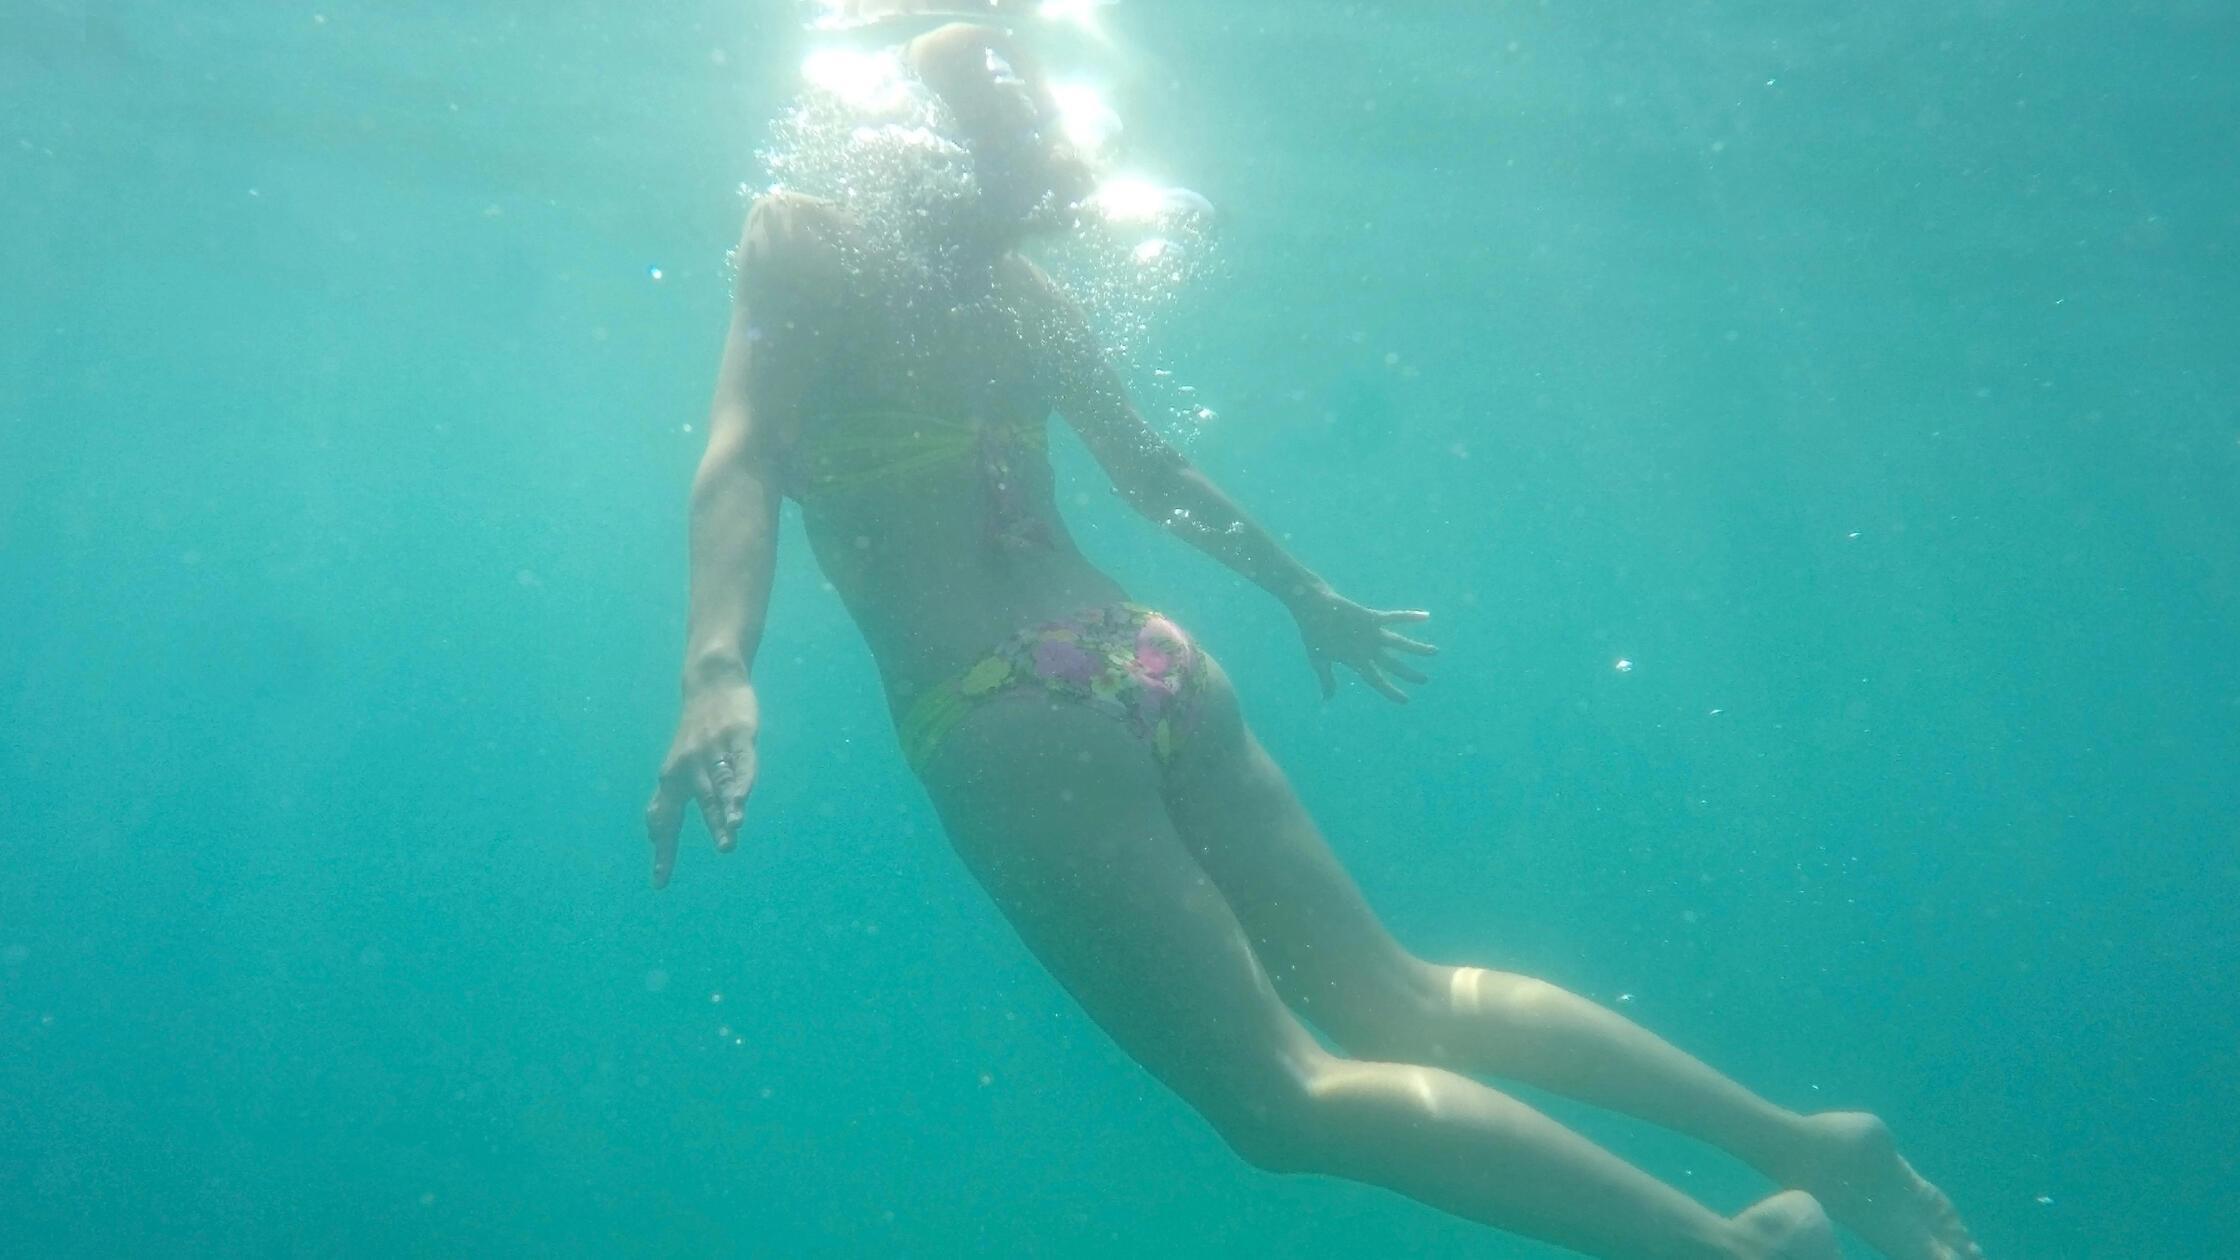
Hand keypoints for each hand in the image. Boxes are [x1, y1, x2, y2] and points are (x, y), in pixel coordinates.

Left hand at [644, 682, 760, 888]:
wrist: (710, 682)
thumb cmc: (694, 733)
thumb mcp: (676, 767)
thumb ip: (668, 798)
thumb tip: (652, 831)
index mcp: (672, 777)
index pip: (666, 820)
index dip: (664, 852)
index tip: (660, 884)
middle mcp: (689, 766)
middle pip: (699, 804)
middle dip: (710, 827)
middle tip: (722, 851)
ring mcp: (714, 750)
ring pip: (721, 785)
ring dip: (726, 809)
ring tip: (733, 832)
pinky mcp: (738, 736)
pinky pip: (742, 763)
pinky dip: (741, 782)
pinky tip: (743, 799)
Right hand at [1289, 586, 1435, 702]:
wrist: (1312, 608)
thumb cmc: (1314, 634)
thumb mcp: (1319, 660)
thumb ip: (1327, 679)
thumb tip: (1328, 699)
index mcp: (1356, 661)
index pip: (1377, 680)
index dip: (1391, 690)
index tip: (1405, 700)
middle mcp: (1368, 649)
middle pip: (1394, 664)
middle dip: (1409, 673)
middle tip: (1425, 680)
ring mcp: (1372, 634)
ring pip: (1399, 643)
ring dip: (1416, 649)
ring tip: (1434, 652)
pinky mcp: (1372, 618)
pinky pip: (1394, 618)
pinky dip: (1409, 617)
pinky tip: (1425, 617)